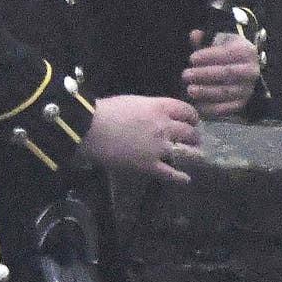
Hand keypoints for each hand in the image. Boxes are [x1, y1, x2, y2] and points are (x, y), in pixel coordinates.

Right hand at [81, 92, 201, 183]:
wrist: (88, 129)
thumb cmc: (104, 111)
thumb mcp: (132, 102)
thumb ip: (149, 109)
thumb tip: (154, 116)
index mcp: (160, 108)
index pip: (188, 112)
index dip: (192, 117)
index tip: (191, 122)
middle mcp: (165, 127)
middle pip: (190, 132)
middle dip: (193, 137)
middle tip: (190, 141)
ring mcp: (159, 148)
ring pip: (188, 153)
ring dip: (193, 155)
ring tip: (193, 157)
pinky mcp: (149, 165)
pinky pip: (171, 173)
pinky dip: (181, 178)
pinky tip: (186, 179)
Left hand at [183, 29, 261, 119]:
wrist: (236, 69)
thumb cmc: (222, 53)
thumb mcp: (216, 42)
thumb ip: (204, 39)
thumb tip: (195, 35)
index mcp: (247, 51)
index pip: (229, 53)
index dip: (209, 56)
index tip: (191, 58)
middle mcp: (251, 71)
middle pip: (227, 73)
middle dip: (205, 74)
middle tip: (185, 75)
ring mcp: (247, 89)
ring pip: (226, 92)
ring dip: (206, 92)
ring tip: (189, 90)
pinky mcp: (241, 104)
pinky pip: (226, 108)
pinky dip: (211, 108)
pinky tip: (196, 105)